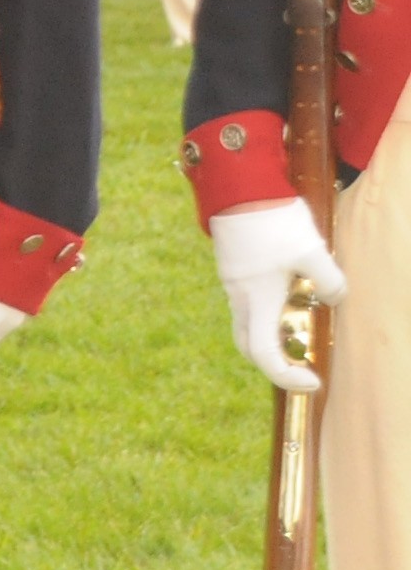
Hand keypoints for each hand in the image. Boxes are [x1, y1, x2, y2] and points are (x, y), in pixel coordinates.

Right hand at [215, 199, 351, 394]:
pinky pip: (249, 301)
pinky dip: (269, 310)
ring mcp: (233, 282)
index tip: (312, 381)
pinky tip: (291, 290)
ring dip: (274, 333)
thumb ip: (330, 281)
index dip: (287, 375)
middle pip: (249, 345)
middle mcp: (240, 297)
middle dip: (275, 361)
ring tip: (304, 322)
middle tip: (303, 364)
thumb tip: (336, 299)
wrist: (239, 188)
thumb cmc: (273, 221)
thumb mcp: (312, 252)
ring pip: (249, 322)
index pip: (265, 354)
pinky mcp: (234, 268)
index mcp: (257, 300)